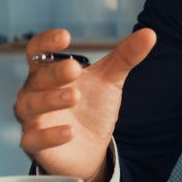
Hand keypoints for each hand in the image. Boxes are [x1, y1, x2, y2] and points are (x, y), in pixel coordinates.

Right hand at [14, 28, 155, 181]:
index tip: (64, 36)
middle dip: (55, 73)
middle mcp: (35, 92)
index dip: (46, 42)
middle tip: (75, 69)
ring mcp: (33, 118)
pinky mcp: (35, 144)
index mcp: (49, 71)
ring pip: (31, 105)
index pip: (38, 51)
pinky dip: (49, 135)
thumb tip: (149, 34)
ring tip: (75, 96)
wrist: (91, 148)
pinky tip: (69, 132)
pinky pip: (34, 139)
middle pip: (38, 78)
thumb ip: (125, 57)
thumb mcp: (110, 79)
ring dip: (51, 100)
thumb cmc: (92, 106)